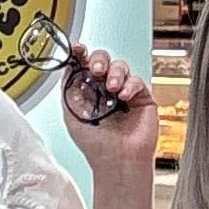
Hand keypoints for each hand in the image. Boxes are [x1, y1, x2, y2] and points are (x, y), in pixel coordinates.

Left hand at [57, 46, 157, 174]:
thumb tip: (66, 67)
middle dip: (99, 60)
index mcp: (87, 90)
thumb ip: (68, 89)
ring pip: (120, 66)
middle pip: (103, 60)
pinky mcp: (142, 98)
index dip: (81, 53)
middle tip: (97, 71)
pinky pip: (137, 80)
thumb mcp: (71, 114)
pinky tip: (123, 95)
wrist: (116, 160)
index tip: (77, 48)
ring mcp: (123, 92)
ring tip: (111, 89)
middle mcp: (105, 89)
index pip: (84, 65)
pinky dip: (130, 84)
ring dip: (115, 73)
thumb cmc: (94, 144)